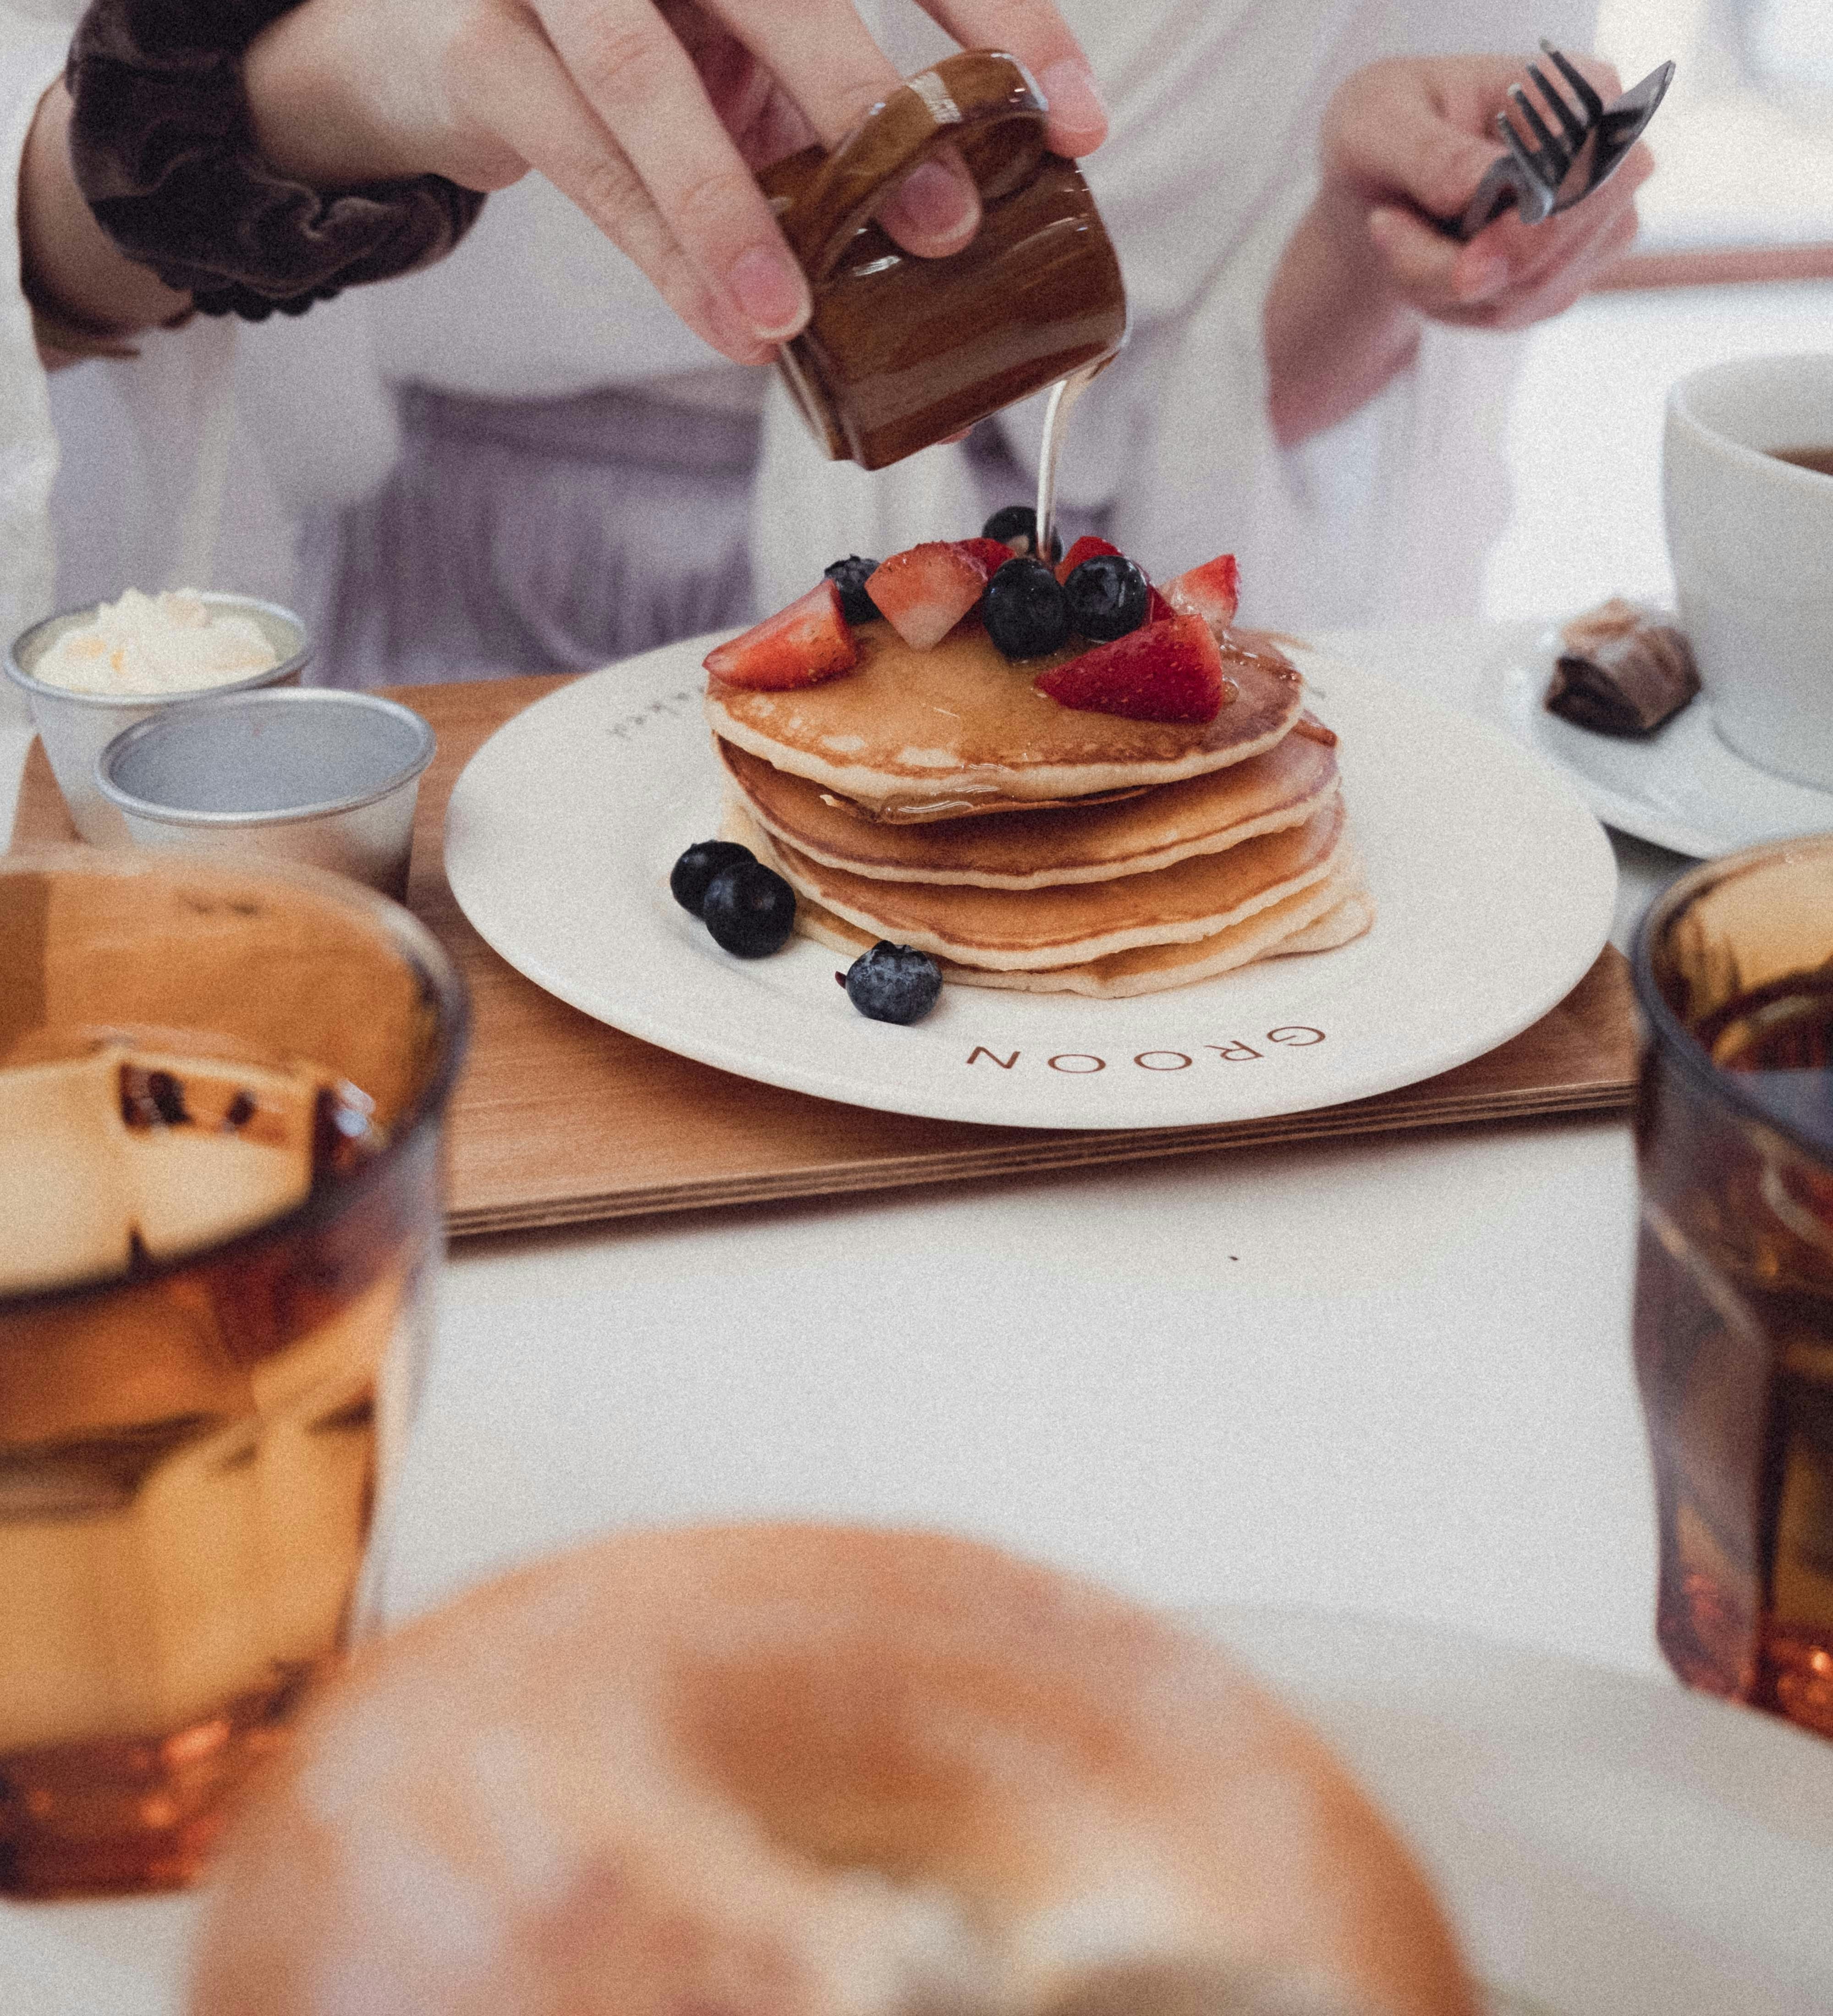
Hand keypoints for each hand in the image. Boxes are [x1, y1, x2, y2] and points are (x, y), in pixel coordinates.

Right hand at [243, 0, 1108, 365]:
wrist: (430, 38)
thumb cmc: (624, 52)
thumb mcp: (736, 62)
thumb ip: (819, 112)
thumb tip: (947, 228)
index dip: (1001, 19)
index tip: (1081, 124)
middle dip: (869, 109)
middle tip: (947, 225)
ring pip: (645, 75)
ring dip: (730, 207)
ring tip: (793, 319)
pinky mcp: (478, 41)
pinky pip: (580, 159)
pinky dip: (659, 252)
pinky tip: (725, 326)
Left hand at [1264, 52, 1650, 445]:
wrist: (1374, 187)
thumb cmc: (1383, 131)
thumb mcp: (1379, 125)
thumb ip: (1433, 154)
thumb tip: (1486, 185)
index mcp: (1580, 92)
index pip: (1598, 170)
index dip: (1537, 226)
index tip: (1464, 261)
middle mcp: (1604, 160)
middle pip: (1564, 244)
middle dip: (1468, 265)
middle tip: (1389, 234)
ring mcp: (1592, 226)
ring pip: (1533, 290)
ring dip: (1445, 284)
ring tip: (1396, 235)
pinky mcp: (1564, 275)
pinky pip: (1514, 314)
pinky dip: (1452, 304)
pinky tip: (1420, 261)